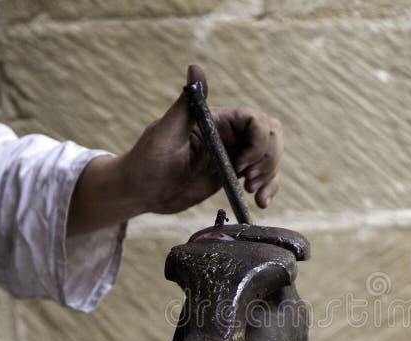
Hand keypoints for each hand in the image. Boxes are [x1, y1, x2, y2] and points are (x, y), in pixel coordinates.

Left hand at [68, 65, 282, 235]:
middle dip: (267, 159)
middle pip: (271, 136)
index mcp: (218, 120)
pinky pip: (262, 179)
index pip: (256, 120)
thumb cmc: (147, 159)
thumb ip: (187, 103)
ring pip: (270, 158)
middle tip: (249, 179)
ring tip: (254, 194)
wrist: (140, 191)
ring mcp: (233, 157)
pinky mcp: (232, 177)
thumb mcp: (166, 131)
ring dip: (270, 175)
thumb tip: (195, 68)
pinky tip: (261, 202)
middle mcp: (230, 136)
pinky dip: (269, 188)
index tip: (240, 164)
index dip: (257, 141)